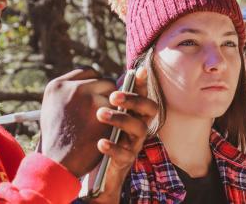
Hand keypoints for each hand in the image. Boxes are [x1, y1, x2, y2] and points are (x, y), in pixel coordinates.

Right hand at [39, 68, 115, 177]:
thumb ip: (69, 95)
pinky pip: (118, 108)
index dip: (95, 83)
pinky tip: (110, 127)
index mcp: (57, 85)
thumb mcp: (53, 110)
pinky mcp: (104, 109)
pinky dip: (117, 117)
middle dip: (108, 95)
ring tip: (107, 121)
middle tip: (108, 109)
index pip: (86, 72)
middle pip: (103, 81)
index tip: (99, 93)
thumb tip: (91, 86)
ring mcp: (89, 97)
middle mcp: (72, 87)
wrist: (59, 162)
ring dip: (114, 105)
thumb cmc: (56, 141)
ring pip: (114, 94)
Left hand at [88, 67, 157, 202]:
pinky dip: (113, 147)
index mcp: (134, 114)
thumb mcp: (101, 117)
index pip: (143, 95)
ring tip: (101, 114)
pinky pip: (125, 154)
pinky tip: (100, 142)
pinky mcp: (125, 161)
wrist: (95, 173)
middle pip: (150, 109)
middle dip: (134, 100)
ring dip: (121, 119)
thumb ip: (103, 100)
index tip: (139, 71)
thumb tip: (96, 77)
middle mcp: (138, 127)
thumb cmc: (98, 138)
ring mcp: (134, 144)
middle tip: (113, 96)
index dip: (144, 84)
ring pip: (140, 129)